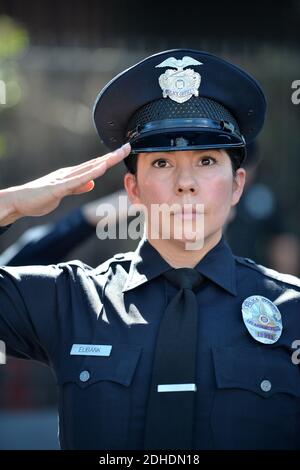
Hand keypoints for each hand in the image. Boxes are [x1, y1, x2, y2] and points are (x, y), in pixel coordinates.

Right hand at [0, 143, 130, 225]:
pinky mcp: (58, 187)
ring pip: (89, 168)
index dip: (109, 159)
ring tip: (120, 152)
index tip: (123, 152)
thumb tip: (92, 183)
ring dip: (106, 160)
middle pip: (95, 163)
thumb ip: (77, 187)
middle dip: (113, 155)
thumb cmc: (38, 197)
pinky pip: (78, 179)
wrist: (19, 201)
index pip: (94, 166)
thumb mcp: (63, 193)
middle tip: (128, 146)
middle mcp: (69, 173)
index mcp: (71, 175)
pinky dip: (91, 173)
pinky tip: (102, 167)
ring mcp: (64, 179)